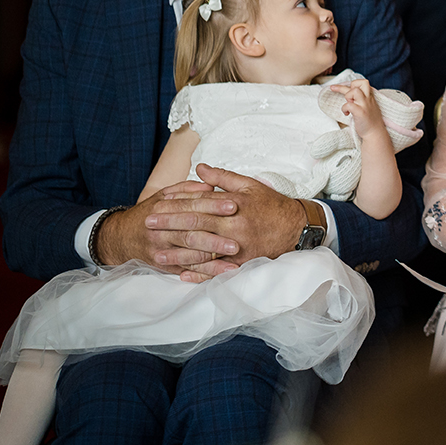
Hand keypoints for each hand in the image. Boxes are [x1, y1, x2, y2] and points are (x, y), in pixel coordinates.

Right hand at [94, 180, 226, 273]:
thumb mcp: (163, 195)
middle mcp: (161, 229)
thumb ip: (188, 189)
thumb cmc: (149, 213)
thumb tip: (210, 185)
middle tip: (237, 235)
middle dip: (216, 235)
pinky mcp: (164, 264)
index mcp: (163, 207)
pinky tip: (223, 271)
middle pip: (191, 231)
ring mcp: (162, 248)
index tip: (234, 205)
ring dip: (213, 256)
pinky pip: (188, 268)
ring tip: (234, 255)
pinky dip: (206, 271)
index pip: (192, 205)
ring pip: (190, 253)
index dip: (213, 205)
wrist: (121, 237)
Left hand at [144, 165, 309, 280]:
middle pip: (196, 225)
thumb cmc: (272, 204)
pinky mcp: (243, 262)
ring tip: (157, 253)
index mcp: (234, 205)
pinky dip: (200, 274)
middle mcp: (234, 226)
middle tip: (147, 224)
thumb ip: (222, 178)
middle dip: (169, 225)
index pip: (200, 203)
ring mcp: (239, 246)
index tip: (158, 204)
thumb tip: (199, 169)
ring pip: (203, 250)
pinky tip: (182, 275)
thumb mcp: (250, 185)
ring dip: (178, 253)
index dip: (177, 203)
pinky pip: (218, 270)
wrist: (298, 226)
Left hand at [329, 79, 380, 139]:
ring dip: (348, 96)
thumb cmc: (370, 121)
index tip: (348, 90)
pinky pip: (349, 105)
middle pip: (361, 82)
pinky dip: (344, 108)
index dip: (354, 84)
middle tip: (347, 96)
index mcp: (370, 97)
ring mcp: (365, 105)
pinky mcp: (360, 113)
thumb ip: (361, 99)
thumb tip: (350, 94)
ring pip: (354, 91)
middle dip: (350, 86)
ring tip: (348, 104)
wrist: (375, 133)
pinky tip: (346, 113)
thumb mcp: (368, 106)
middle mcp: (368, 99)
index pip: (363, 82)